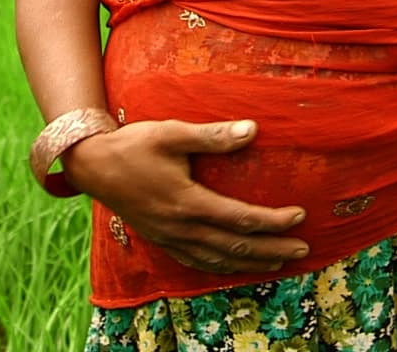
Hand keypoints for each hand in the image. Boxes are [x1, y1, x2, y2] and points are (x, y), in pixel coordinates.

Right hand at [61, 118, 310, 274]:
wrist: (93, 166)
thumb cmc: (134, 145)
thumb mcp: (172, 133)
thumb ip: (213, 136)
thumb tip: (253, 130)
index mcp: (188, 203)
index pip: (241, 219)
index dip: (273, 221)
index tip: (299, 216)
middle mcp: (181, 227)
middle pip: (236, 247)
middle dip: (273, 249)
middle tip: (303, 250)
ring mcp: (170, 237)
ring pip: (218, 260)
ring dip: (251, 263)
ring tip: (278, 263)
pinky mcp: (161, 239)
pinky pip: (197, 261)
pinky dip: (221, 267)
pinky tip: (233, 265)